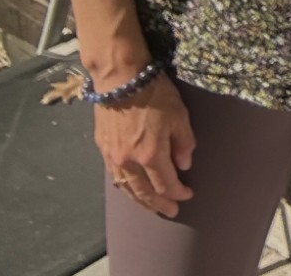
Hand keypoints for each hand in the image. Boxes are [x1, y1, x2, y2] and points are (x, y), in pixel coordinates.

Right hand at [94, 73, 194, 217]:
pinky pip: (115, 176)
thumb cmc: (155, 94)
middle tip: (171, 211)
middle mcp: (129, 161)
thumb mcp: (180, 116)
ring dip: (141, 200)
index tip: (187, 196)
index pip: (166, 184)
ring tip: (152, 206)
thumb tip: (184, 165)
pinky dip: (125, 187)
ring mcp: (113, 157)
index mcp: (151, 155)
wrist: (121, 79)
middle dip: (159, 204)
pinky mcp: (103, 149)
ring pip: (127, 188)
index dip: (178, 193)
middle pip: (145, 192)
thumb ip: (184, 143)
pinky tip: (131, 189)